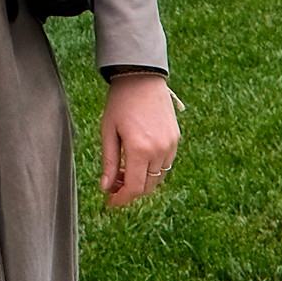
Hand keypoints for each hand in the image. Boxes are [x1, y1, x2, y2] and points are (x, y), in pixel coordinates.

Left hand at [99, 74, 179, 210]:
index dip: (121, 199)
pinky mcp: (176, 139)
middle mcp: (159, 150)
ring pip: (158, 177)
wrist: (142, 77)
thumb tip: (106, 188)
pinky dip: (152, 169)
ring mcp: (170, 145)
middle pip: (147, 186)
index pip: (134, 188)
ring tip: (123, 172)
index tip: (110, 202)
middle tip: (113, 186)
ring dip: (141, 181)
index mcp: (139, 149)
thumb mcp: (108, 131)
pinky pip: (165, 164)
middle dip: (129, 191)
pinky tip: (136, 160)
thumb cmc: (120, 102)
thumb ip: (108, 162)